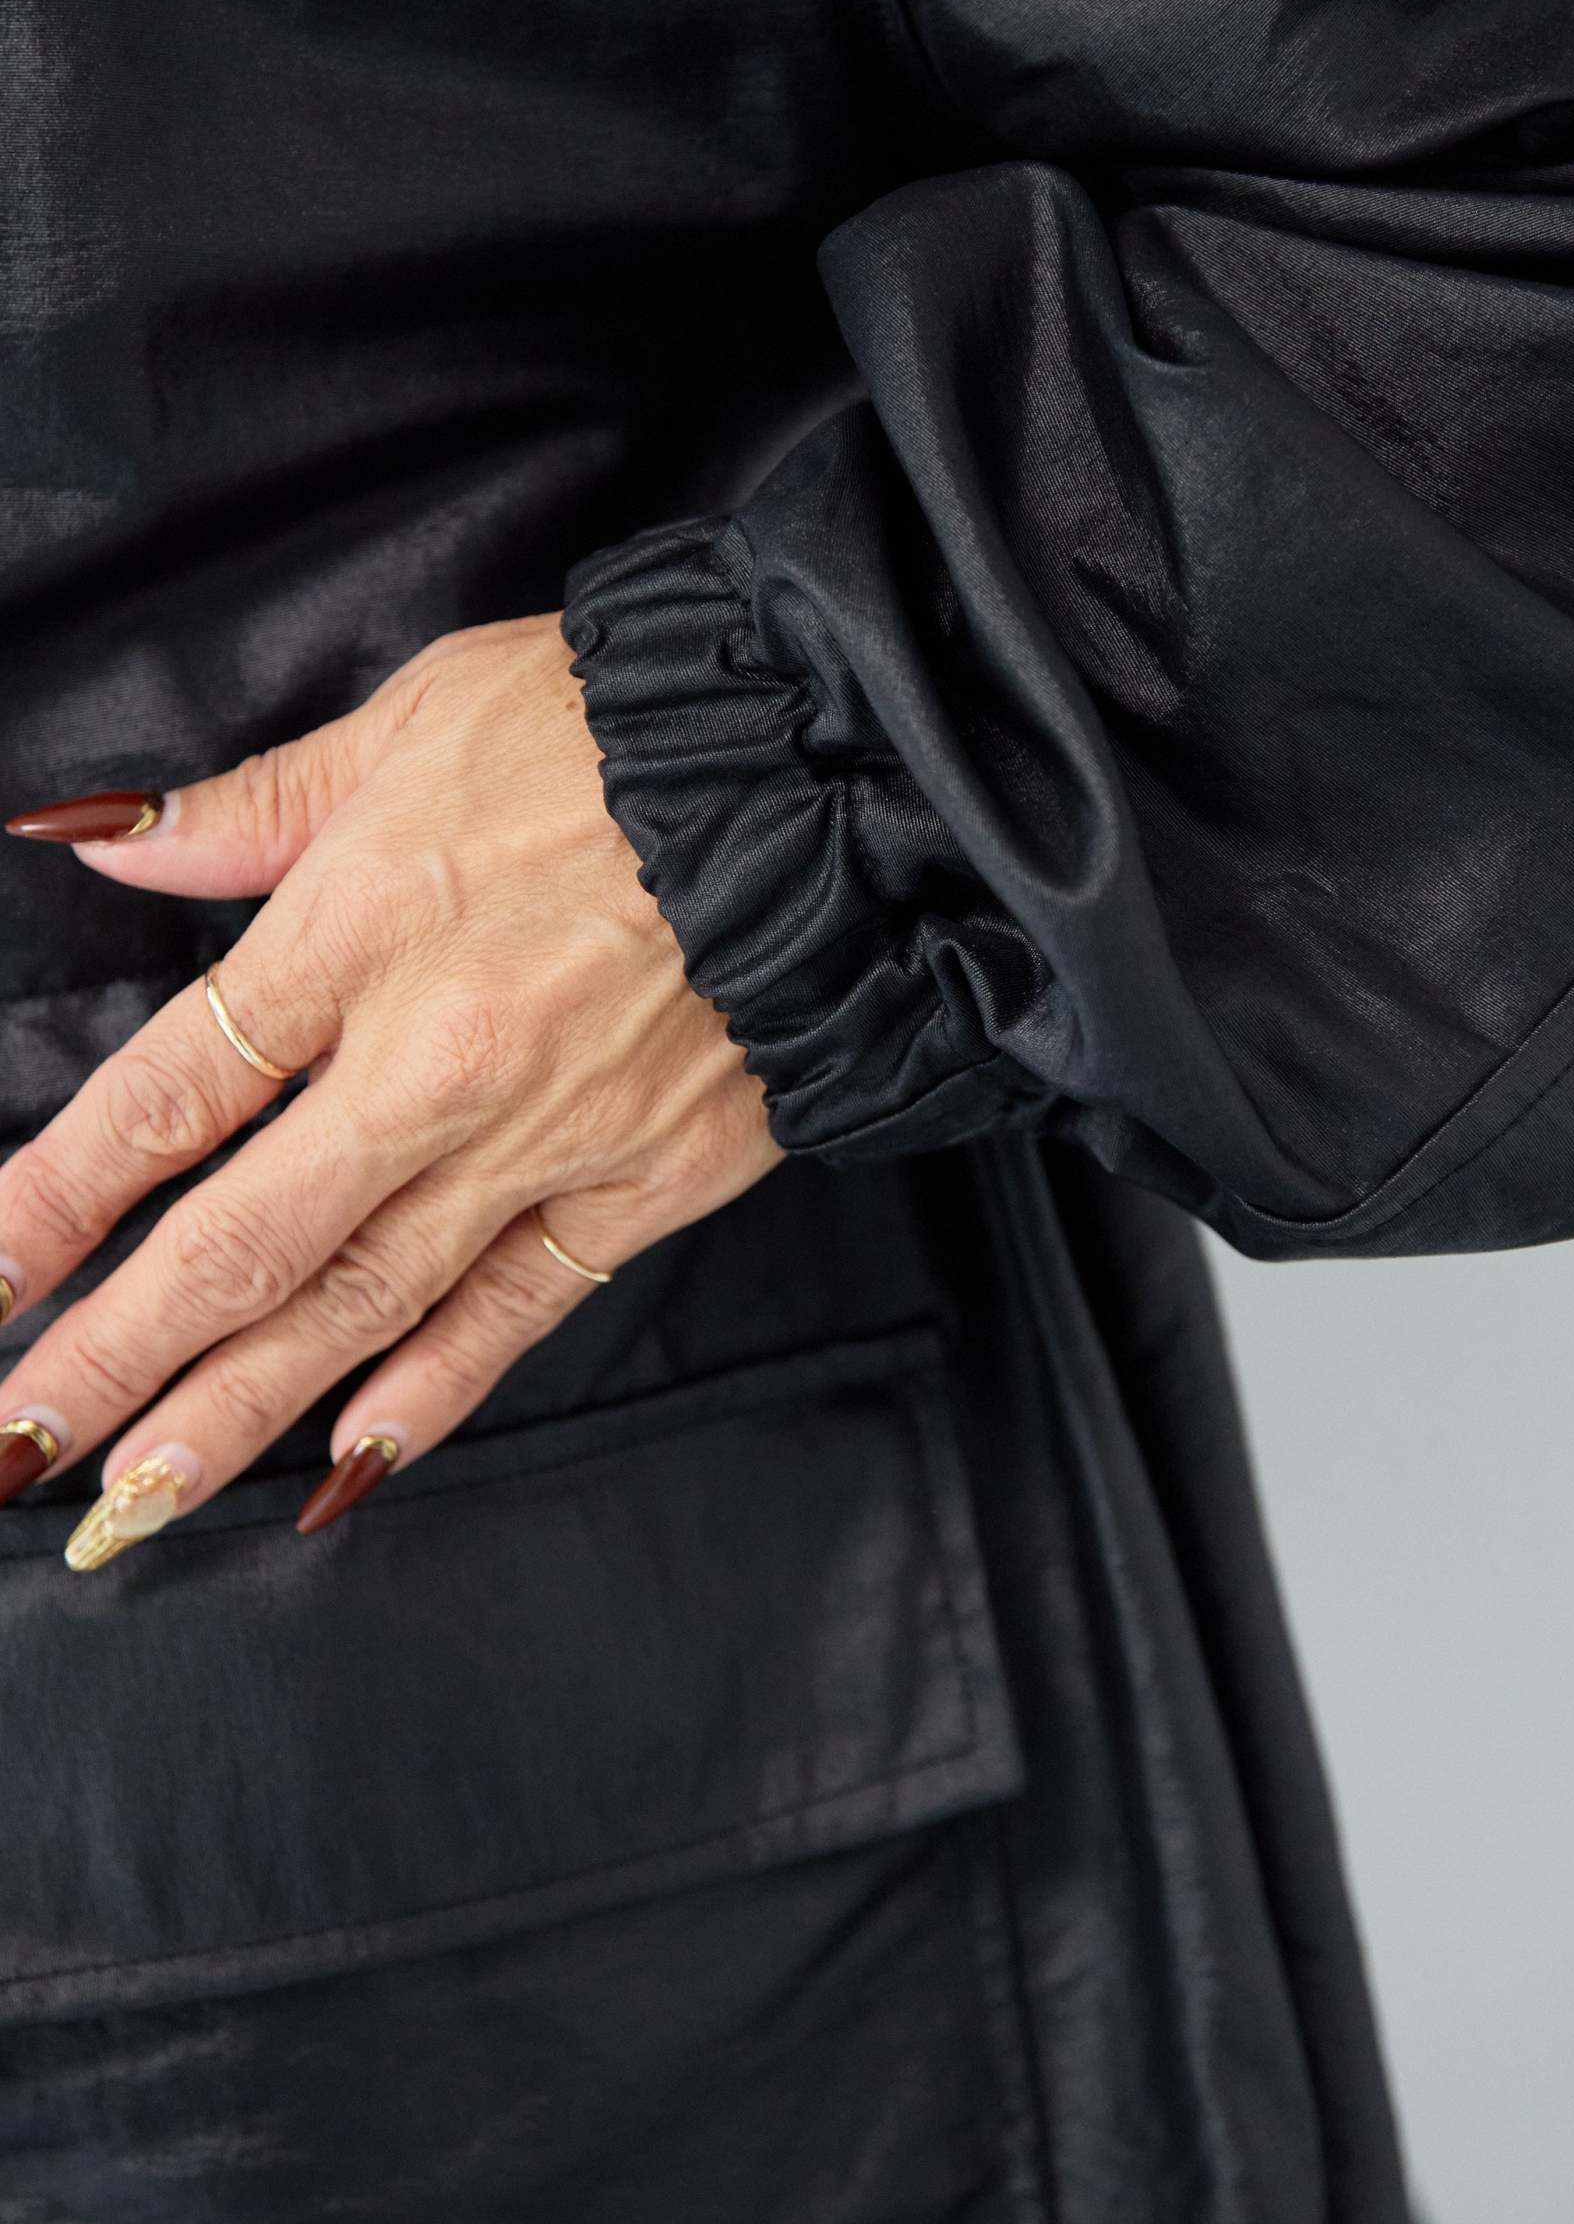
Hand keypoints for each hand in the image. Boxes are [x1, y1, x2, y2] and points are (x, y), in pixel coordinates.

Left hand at [0, 614, 779, 1562]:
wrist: (840, 770)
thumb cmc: (616, 726)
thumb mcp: (411, 720)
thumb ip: (246, 811)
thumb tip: (96, 845)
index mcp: (356, 930)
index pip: (162, 1101)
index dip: (45, 1206)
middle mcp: (431, 1062)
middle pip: (238, 1241)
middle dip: (111, 1357)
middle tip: (10, 1451)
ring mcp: (543, 1139)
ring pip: (362, 1303)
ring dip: (236, 1410)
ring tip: (134, 1503)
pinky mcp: (646, 1183)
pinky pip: (520, 1308)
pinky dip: (433, 1390)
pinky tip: (352, 1465)